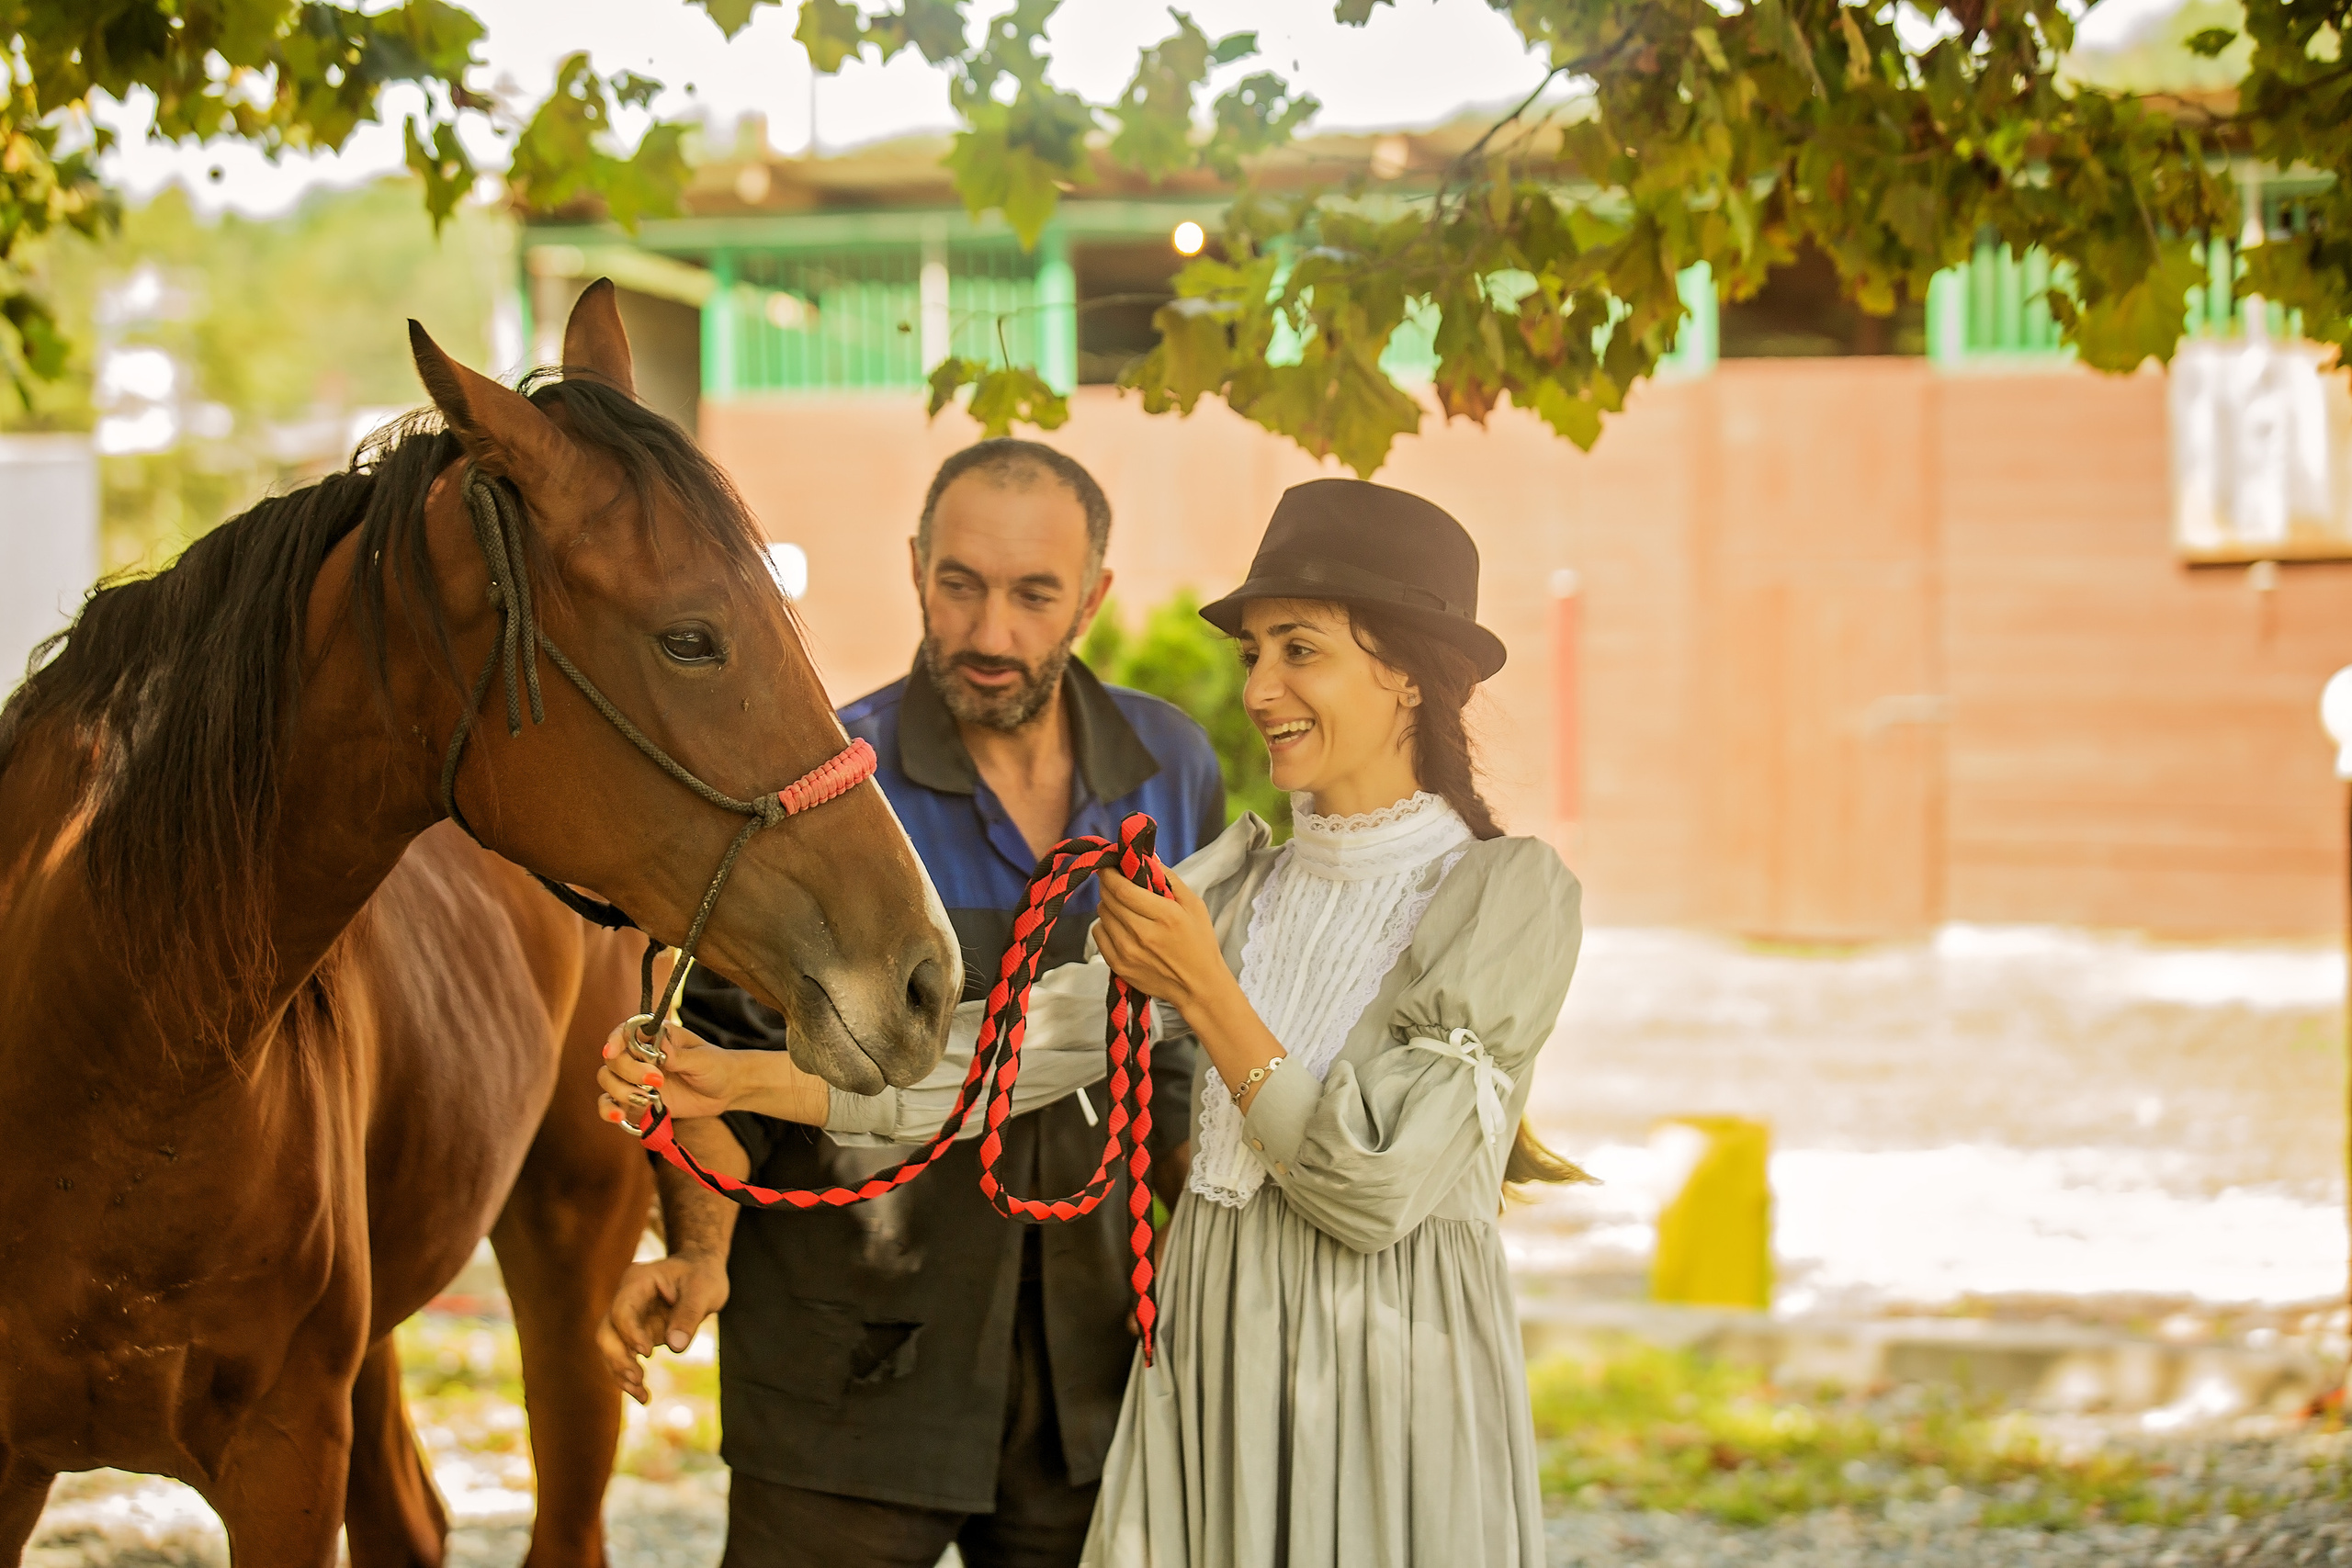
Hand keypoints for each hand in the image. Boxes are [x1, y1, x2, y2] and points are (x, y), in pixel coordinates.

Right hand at [596, 1250, 730, 1404]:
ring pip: (611, 1348)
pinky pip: (624, 1357)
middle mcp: (625, 1298)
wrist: (701, 1271)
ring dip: (621, 1373)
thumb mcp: (704, 1291)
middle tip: (639, 1378)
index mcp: (637, 1281)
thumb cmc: (703, 1275)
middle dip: (618, 1358)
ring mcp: (627, 1317)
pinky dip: (630, 1376)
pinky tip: (643, 1395)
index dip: (631, 1333)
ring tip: (642, 1394)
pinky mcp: (634, 1334)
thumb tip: (675, 1347)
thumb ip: (689, 1315)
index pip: (623, 1310)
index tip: (648, 1353)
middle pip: (607, 1331)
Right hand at [597, 1019, 736, 1125]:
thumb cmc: (716, 1066)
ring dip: (620, 1091)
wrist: (725, 1091)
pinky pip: (612, 1104)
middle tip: (657, 1081)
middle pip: (614, 1059)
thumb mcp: (701, 1060)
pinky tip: (619, 1116)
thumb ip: (678, 1056)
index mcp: (655, 1037)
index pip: (626, 1033)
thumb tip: (658, 1048)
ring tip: (646, 1099)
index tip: (612, 1052)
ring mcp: (636, 1079)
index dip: (615, 1041)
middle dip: (629, 1071)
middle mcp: (639, 1056)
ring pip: (608, 1080)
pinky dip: (609, 1110)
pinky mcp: (636, 1101)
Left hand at [1094, 870, 1232, 1017]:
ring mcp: (1127, 952)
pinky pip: (1097, 935)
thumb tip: (1146, 857)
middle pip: (1108, 899)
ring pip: (1101, 915)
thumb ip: (1169, 879)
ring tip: (1124, 907)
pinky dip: (1105, 925)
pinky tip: (1120, 926)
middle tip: (1116, 880)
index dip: (1110, 872)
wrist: (1198, 986)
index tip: (1110, 864)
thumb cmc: (1199, 943)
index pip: (1122, 887)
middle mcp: (1142, 933)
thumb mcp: (1194, 905)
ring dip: (1108, 905)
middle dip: (1108, 884)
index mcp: (1164, 916)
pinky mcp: (1118, 966)